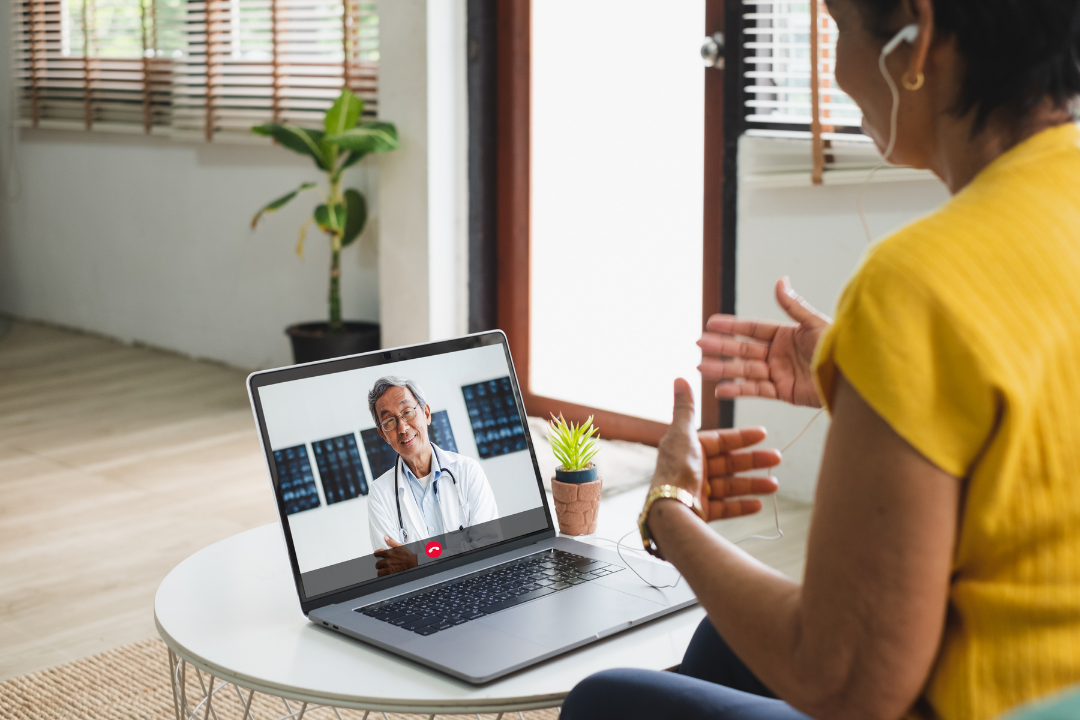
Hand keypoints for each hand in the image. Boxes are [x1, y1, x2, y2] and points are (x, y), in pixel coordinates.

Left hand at [374, 536, 417, 575]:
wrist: (413, 562)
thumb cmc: (407, 555)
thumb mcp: (400, 546)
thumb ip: (391, 542)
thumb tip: (386, 538)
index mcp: (388, 553)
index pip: (377, 554)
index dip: (376, 554)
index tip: (377, 555)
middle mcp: (387, 561)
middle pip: (377, 564)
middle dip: (379, 564)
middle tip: (381, 564)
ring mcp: (389, 568)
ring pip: (379, 571)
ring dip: (381, 570)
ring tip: (383, 570)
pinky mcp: (391, 573)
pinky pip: (383, 576)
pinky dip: (383, 575)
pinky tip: (385, 574)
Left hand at [649, 379, 780, 521]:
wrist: (670, 507)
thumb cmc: (676, 468)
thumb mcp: (682, 433)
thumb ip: (685, 408)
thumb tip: (680, 377)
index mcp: (687, 448)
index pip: (720, 441)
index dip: (741, 437)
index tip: (764, 434)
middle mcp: (692, 469)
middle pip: (728, 463)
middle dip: (753, 461)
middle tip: (777, 458)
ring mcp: (697, 491)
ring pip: (730, 486)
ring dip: (753, 484)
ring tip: (775, 485)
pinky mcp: (701, 511)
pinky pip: (726, 507)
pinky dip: (741, 505)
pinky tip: (759, 504)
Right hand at [698, 277, 830, 407]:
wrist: (852, 376)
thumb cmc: (838, 347)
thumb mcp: (813, 323)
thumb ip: (792, 305)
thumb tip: (780, 281)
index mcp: (785, 335)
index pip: (751, 329)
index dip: (731, 326)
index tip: (710, 323)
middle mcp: (779, 354)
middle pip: (743, 350)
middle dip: (720, 347)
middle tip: (699, 345)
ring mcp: (779, 373)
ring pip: (744, 370)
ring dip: (722, 369)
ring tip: (701, 368)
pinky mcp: (783, 392)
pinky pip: (756, 390)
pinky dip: (738, 390)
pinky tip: (720, 389)